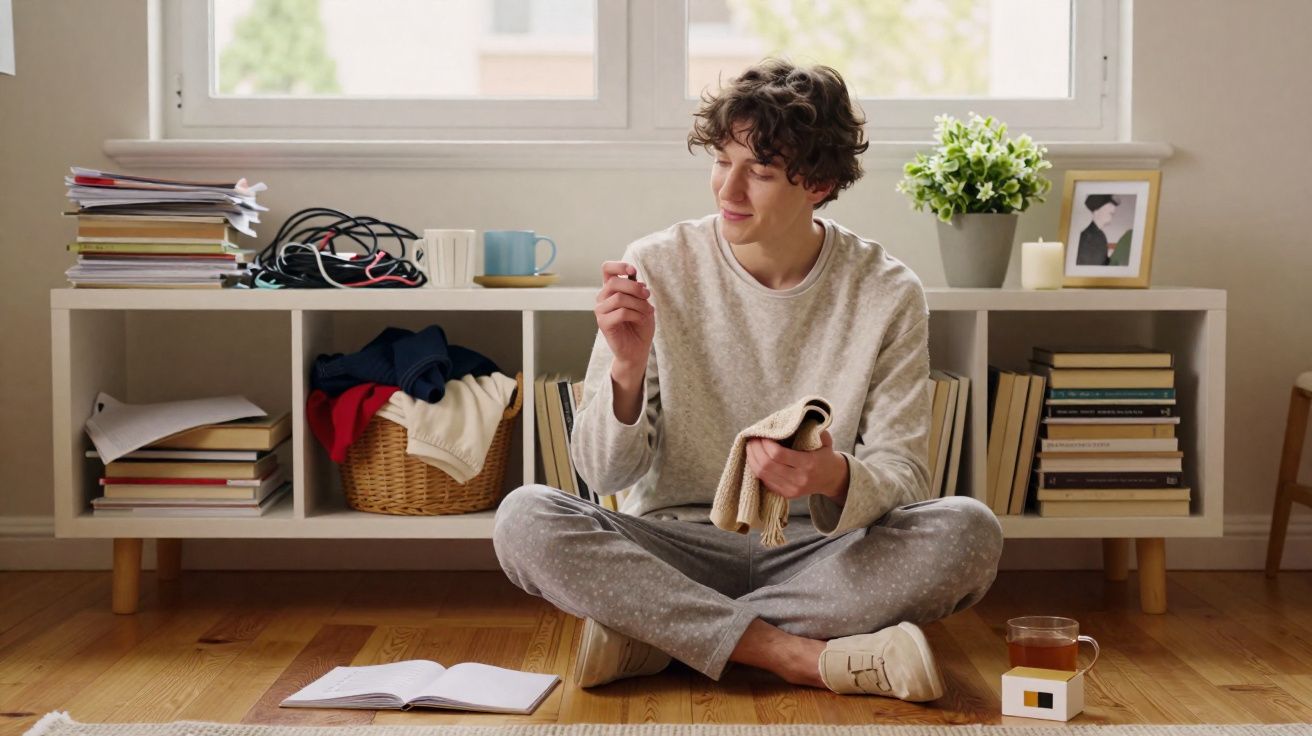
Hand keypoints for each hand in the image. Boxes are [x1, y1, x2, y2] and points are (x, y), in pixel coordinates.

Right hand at [594, 260, 654, 381]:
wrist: (637, 348)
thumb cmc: (640, 325)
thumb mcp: (644, 303)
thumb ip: (638, 290)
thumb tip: (635, 280)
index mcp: (611, 289)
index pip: (607, 269)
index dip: (619, 266)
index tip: (633, 272)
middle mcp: (603, 298)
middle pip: (614, 282)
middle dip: (635, 288)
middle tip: (648, 296)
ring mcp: (601, 310)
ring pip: (619, 298)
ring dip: (638, 304)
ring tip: (647, 312)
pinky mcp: (603, 323)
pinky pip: (621, 312)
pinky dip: (636, 315)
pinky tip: (640, 320)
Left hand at [746, 430, 848, 502]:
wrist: (832, 479)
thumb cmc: (825, 455)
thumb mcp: (825, 440)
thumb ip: (813, 428)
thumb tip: (794, 418)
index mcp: (808, 463)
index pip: (778, 454)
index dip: (765, 443)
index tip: (762, 434)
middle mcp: (799, 479)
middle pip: (767, 465)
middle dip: (755, 450)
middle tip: (752, 439)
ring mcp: (792, 489)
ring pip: (762, 474)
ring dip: (752, 459)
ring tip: (751, 447)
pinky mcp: (786, 494)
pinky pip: (765, 482)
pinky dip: (757, 469)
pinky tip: (755, 458)